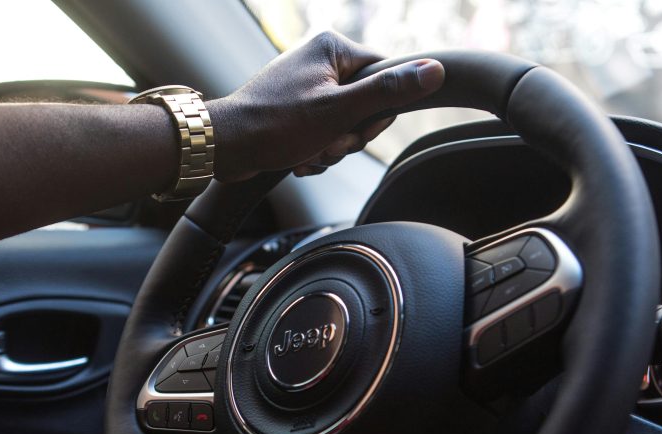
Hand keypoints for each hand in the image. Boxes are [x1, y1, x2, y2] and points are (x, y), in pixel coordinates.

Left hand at [206, 31, 443, 180]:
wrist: (227, 148)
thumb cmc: (276, 124)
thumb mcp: (340, 111)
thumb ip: (388, 91)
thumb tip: (435, 71)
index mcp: (332, 48)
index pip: (385, 75)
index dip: (378, 111)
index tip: (356, 126)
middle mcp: (320, 61)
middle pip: (366, 105)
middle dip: (349, 134)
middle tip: (327, 141)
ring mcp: (307, 87)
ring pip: (345, 125)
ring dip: (331, 148)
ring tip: (307, 150)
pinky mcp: (296, 110)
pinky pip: (324, 134)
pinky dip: (316, 151)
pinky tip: (298, 157)